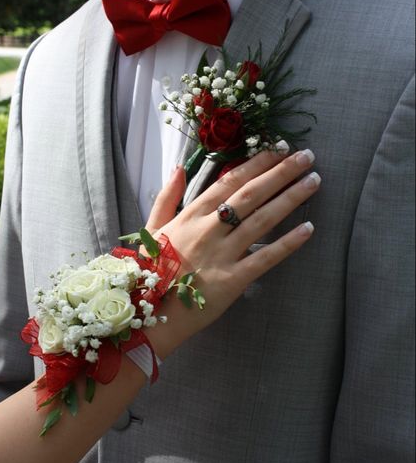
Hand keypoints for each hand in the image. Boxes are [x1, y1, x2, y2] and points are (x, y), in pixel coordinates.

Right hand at [145, 148, 319, 356]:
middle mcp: (208, 229)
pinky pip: (265, 258)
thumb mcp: (151, 229)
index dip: (256, 163)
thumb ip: (165, 197)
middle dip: (281, 172)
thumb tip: (178, 168)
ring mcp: (222, 254)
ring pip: (262, 220)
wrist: (149, 314)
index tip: (279, 148)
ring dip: (290, 198)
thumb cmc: (151, 272)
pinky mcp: (233, 280)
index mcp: (190, 215)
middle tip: (307, 157)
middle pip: (251, 194)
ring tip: (314, 181)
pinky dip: (288, 243)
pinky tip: (308, 228)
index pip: (229, 181)